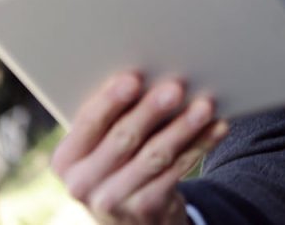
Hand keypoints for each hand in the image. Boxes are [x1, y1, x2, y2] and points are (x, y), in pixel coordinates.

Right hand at [51, 72, 229, 223]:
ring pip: (155, 156)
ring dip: (183, 128)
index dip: (111, 100)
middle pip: (123, 139)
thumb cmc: (116, 161)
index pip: (89, 122)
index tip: (133, 78)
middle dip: (151, 110)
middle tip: (175, 88)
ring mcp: (113, 200)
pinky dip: (200, 145)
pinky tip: (217, 127)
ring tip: (204, 106)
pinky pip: (178, 171)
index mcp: (67, 158)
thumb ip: (112, 117)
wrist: (127, 217)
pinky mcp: (146, 208)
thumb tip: (150, 73)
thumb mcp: (99, 146)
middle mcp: (83, 183)